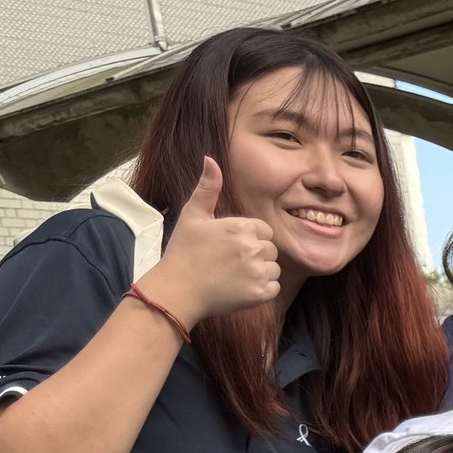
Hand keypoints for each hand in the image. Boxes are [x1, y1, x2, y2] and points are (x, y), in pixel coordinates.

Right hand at [141, 157, 278, 322]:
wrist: (178, 290)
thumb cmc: (184, 251)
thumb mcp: (193, 214)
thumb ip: (207, 188)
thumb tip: (210, 159)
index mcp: (241, 227)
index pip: (263, 230)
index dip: (248, 237)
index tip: (229, 246)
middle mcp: (253, 248)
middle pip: (270, 249)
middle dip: (255, 254)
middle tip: (229, 262)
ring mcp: (258, 272)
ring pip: (274, 268)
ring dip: (260, 271)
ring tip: (234, 274)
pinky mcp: (260, 294)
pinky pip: (274, 287)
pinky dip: (262, 289)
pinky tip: (241, 287)